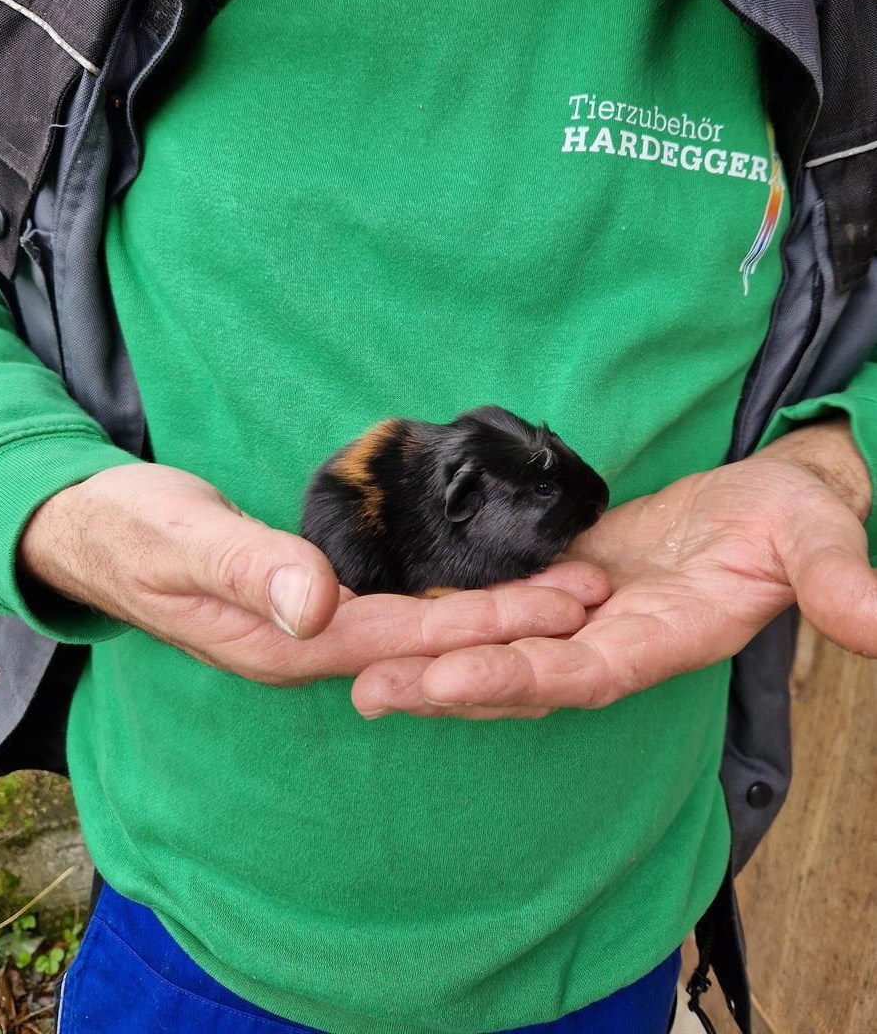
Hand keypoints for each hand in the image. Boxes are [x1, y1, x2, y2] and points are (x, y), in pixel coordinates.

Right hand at [16, 463, 609, 685]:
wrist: (98, 533)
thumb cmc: (135, 531)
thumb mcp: (180, 540)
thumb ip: (246, 569)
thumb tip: (316, 606)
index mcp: (291, 643)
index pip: (411, 633)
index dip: (489, 619)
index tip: (561, 604)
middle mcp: (316, 648)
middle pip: (434, 640)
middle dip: (517, 621)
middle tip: (597, 590)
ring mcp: (318, 631)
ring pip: (425, 628)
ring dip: (498, 611)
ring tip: (569, 587)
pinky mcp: (319, 607)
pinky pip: (402, 607)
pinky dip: (456, 595)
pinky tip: (494, 579)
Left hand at [351, 418, 875, 718]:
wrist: (773, 501)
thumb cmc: (798, 516)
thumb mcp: (818, 537)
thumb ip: (837, 581)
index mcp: (666, 638)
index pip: (582, 674)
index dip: (516, 681)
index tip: (444, 684)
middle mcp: (614, 638)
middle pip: (521, 673)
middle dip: (445, 684)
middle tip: (363, 686)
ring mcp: (587, 611)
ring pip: (502, 643)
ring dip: (435, 653)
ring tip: (358, 658)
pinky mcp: (567, 576)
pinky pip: (504, 600)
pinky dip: (455, 609)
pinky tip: (401, 607)